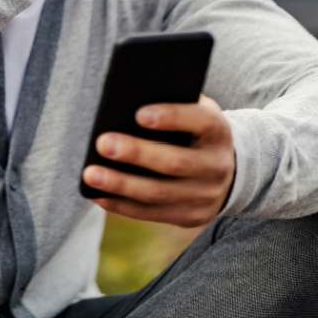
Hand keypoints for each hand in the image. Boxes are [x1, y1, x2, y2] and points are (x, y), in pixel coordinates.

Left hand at [82, 95, 235, 227]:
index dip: (172, 117)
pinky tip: (98, 195)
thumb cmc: (193, 130)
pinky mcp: (190, 216)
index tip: (139, 114)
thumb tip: (124, 102)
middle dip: (136, 153)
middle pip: (174, 162)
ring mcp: (205, 195)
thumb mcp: (193, 111)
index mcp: (217, 131)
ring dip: (121, 185)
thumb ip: (169, 103)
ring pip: (159, 193)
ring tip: (90, 174)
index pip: (200, 121)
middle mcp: (216, 165)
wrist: (227, 171)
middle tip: (102, 143)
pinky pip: (151, 213)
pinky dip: (121, 204)